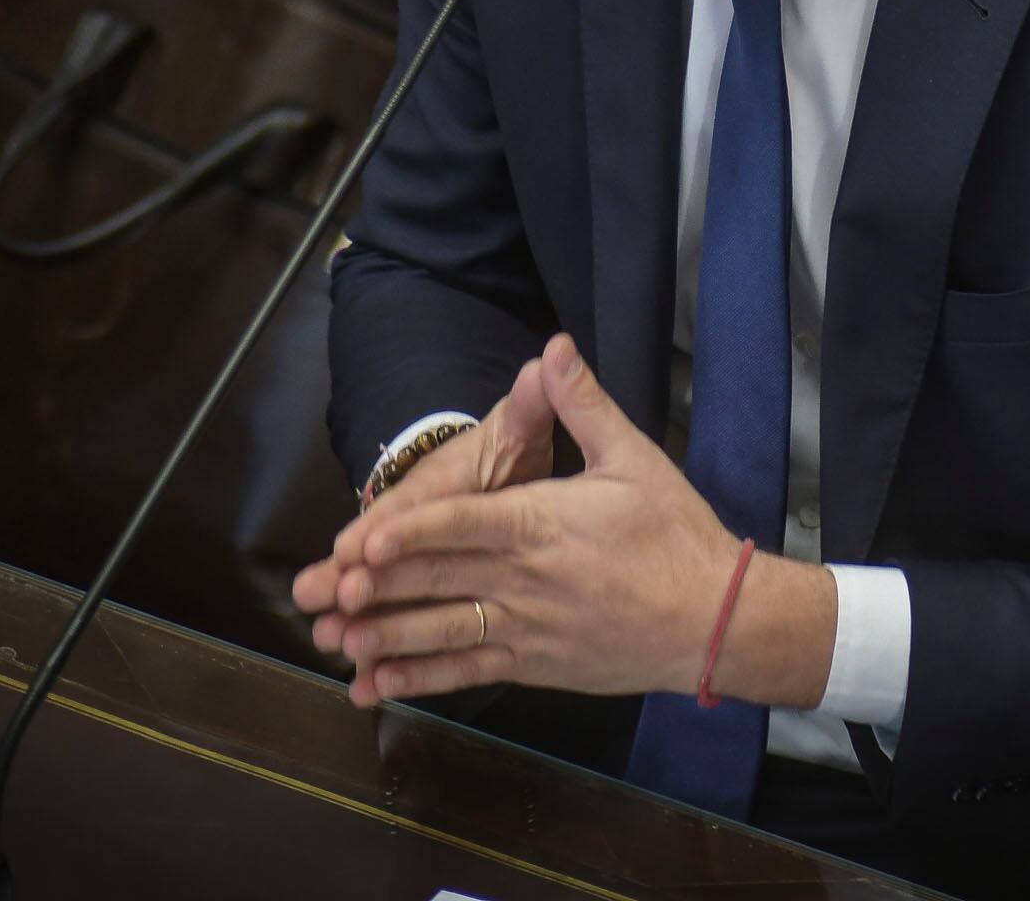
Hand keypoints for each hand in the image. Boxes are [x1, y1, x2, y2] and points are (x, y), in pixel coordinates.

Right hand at [292, 354, 556, 638]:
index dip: (386, 525)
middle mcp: (422, 525)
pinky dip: (388, 660)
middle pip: (383, 554)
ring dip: (361, 622)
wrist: (502, 464)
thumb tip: (551, 360)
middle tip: (318, 604)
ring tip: (333, 651)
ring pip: (388, 598)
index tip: (356, 546)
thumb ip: (533, 403)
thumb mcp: (522, 426)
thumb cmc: (510, 446)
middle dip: (349, 578)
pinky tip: (366, 691)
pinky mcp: (435, 596)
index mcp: (445, 484)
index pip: (413, 505)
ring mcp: (423, 564)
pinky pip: (408, 631)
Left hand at [316, 334, 828, 707]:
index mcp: (543, 524)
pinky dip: (421, 679)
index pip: (463, 526)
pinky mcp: (534, 665)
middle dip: (369, 586)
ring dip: (381, 635)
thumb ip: (584, 404)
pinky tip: (378, 682)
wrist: (715, 619)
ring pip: (441, 632)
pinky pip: (467, 672)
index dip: (410, 533)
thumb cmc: (676, 534)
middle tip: (314, 591)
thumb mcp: (634, 457)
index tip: (361, 540)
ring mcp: (526, 628)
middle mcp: (525, 580)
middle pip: (435, 580)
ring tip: (331, 638)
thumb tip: (554, 347)